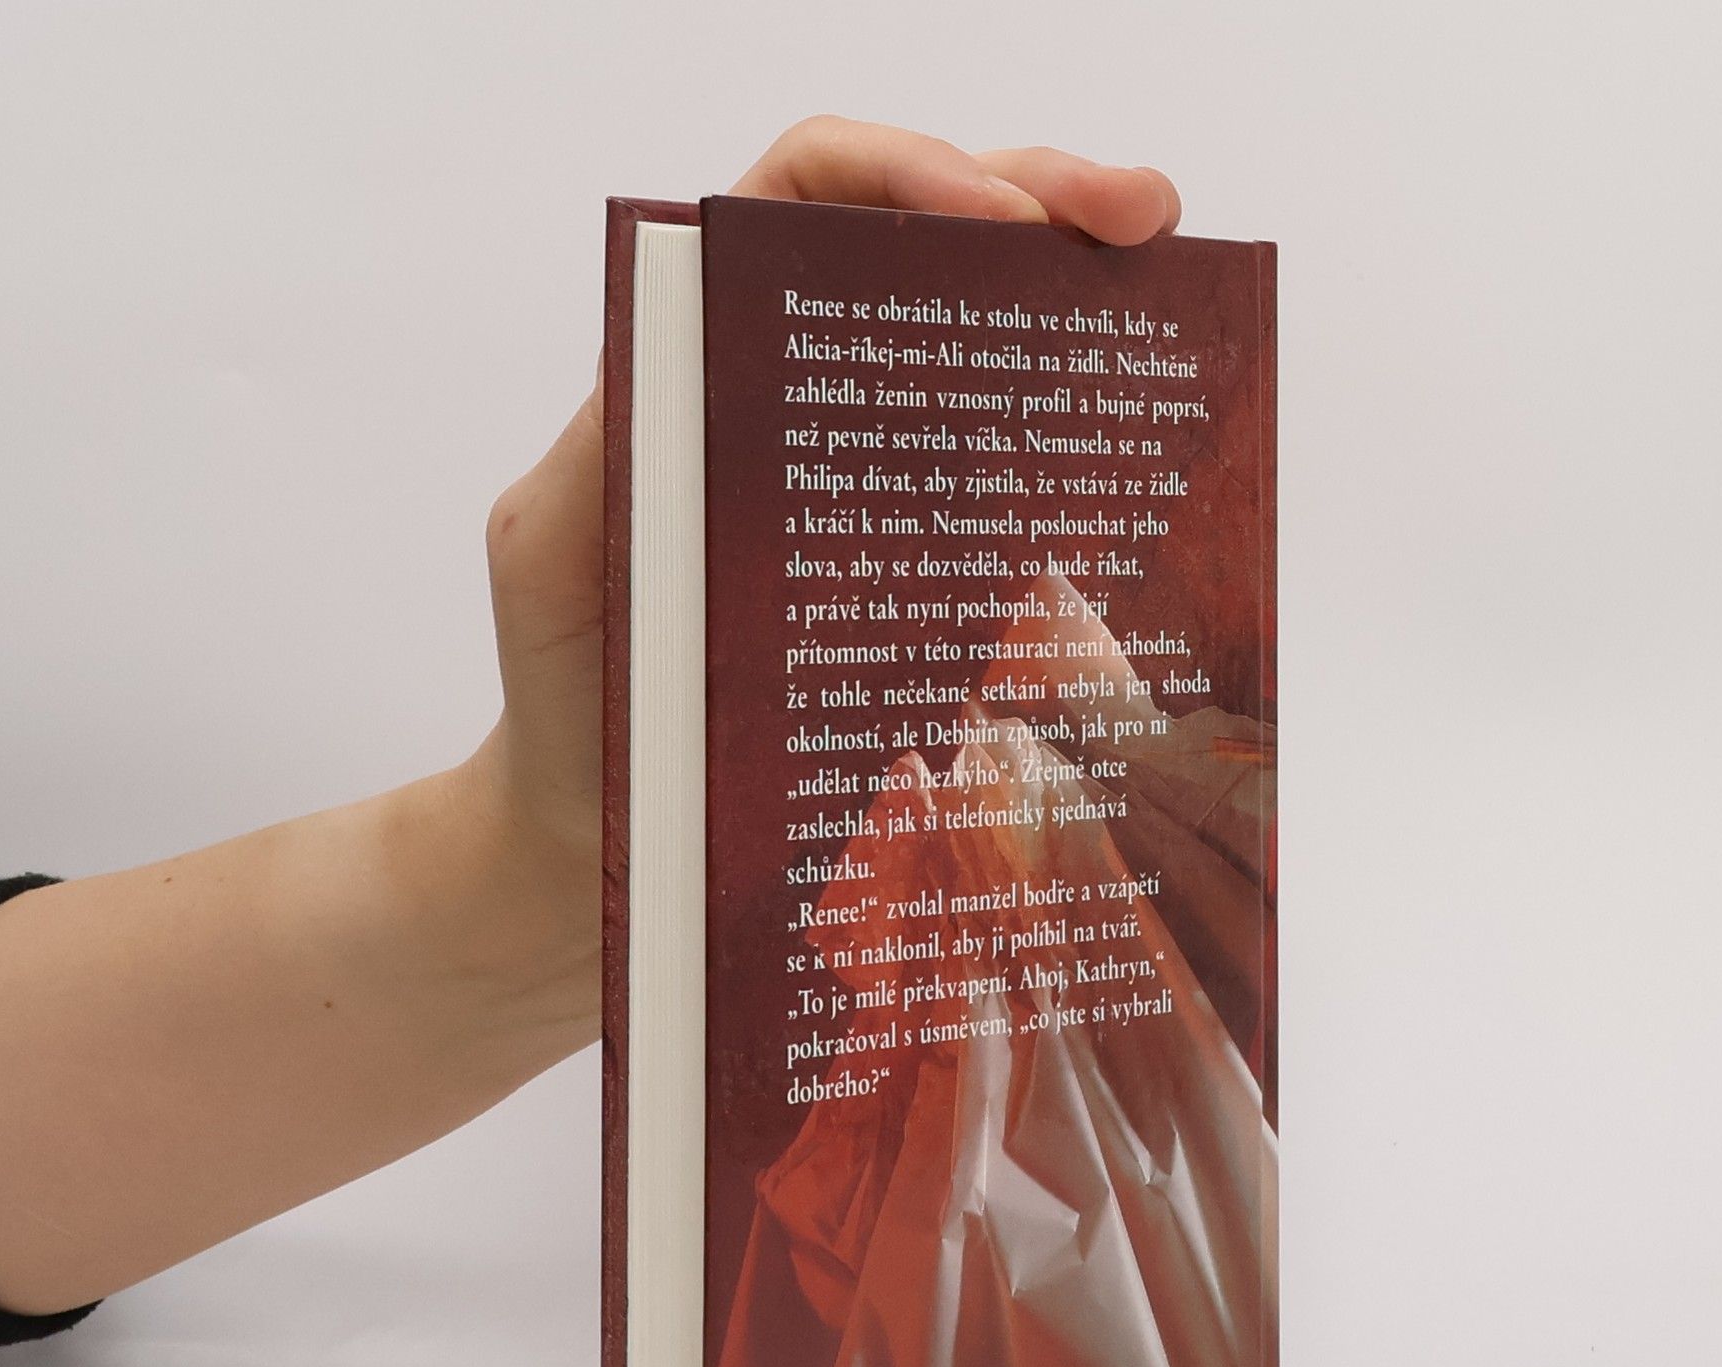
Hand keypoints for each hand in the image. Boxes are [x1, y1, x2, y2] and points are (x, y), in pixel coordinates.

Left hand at [471, 118, 1181, 929]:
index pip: (807, 203)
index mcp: (711, 364)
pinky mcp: (921, 582)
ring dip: (1081, 305)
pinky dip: (1077, 459)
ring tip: (1168, 289)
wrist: (607, 836)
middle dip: (1041, 202)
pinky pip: (1008, 500)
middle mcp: (804, 405)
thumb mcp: (553, 546)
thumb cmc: (569, 693)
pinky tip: (1135, 446)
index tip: (998, 215)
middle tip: (1143, 213)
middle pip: (927, 249)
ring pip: (985, 355)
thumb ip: (605, 439)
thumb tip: (688, 340)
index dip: (906, 176)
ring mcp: (874, 491)